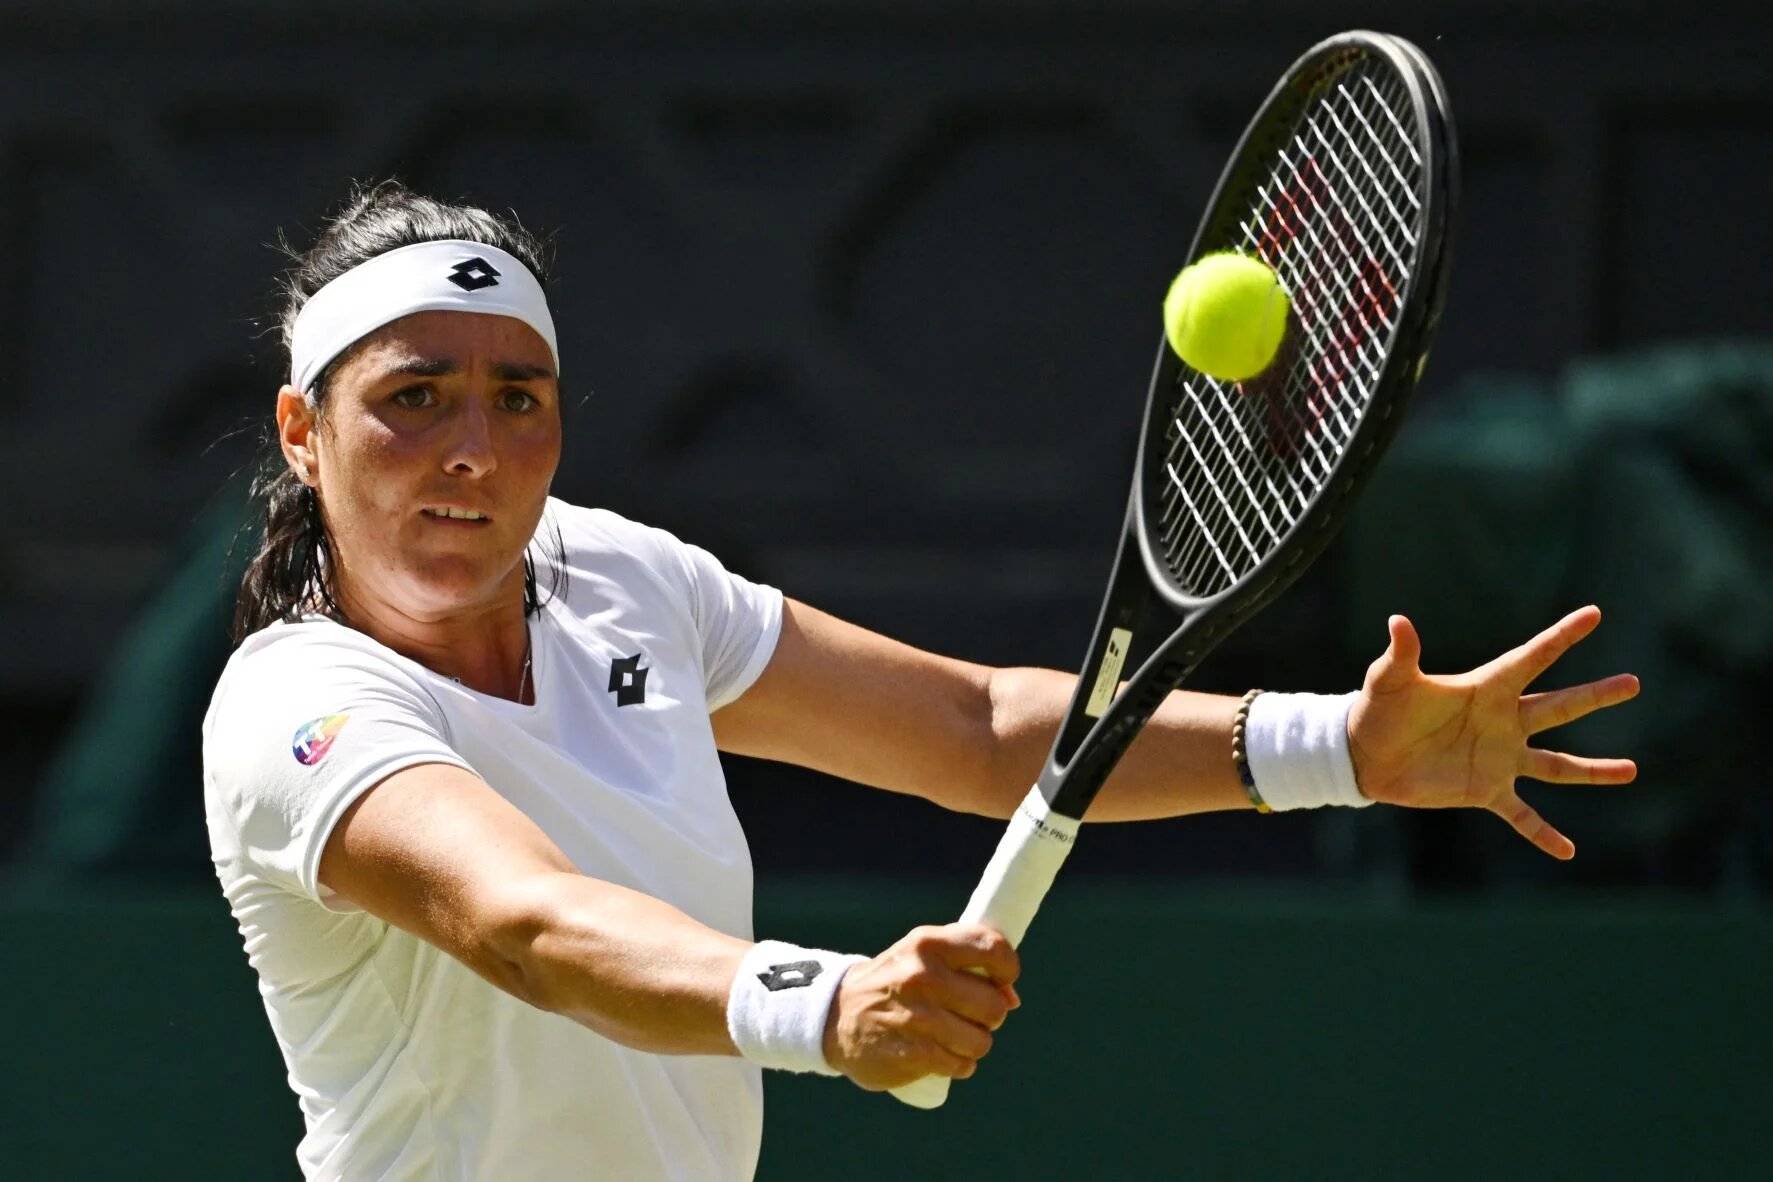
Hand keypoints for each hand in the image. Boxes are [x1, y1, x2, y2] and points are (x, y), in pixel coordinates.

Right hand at [823, 923, 1020, 1089]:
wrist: (837, 1016)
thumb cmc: (895, 982)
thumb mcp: (923, 956)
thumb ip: (968, 964)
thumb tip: (1011, 997)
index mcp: (928, 944)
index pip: (993, 949)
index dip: (1007, 968)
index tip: (1001, 980)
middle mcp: (922, 977)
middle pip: (994, 1005)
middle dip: (989, 1014)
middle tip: (966, 1013)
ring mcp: (917, 1017)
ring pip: (981, 1041)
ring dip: (972, 1043)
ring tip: (950, 1034)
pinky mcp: (913, 1053)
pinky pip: (962, 1065)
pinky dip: (957, 1063)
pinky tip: (940, 1053)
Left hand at [1346, 605, 1638, 859]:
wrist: (1365, 755)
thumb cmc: (1378, 709)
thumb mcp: (1390, 680)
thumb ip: (1402, 654)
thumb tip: (1397, 621)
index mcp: (1485, 688)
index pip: (1532, 658)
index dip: (1561, 637)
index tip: (1593, 614)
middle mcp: (1502, 721)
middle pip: (1559, 708)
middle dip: (1595, 695)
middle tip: (1633, 683)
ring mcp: (1499, 758)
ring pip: (1557, 765)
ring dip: (1593, 771)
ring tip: (1631, 770)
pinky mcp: (1485, 790)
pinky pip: (1522, 815)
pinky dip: (1542, 833)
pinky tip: (1567, 852)